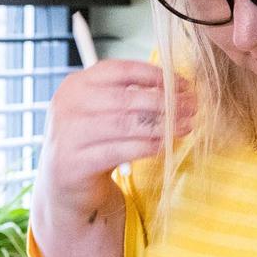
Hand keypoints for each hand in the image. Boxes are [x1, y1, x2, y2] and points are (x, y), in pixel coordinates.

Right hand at [36, 59, 194, 222]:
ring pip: (124, 124)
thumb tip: (177, 88)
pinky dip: (146, 147)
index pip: (120, 70)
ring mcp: (68, 134)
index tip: (183, 85)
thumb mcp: (103, 112)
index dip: (155, 76)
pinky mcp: (74, 163)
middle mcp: (68, 105)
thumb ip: (129, 97)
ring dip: (161, 125)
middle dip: (164, 102)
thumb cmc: (93, 143)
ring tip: (186, 126)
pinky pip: (119, 151)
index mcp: (76, 84)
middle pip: (125, 97)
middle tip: (191, 107)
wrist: (64, 186)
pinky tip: (165, 146)